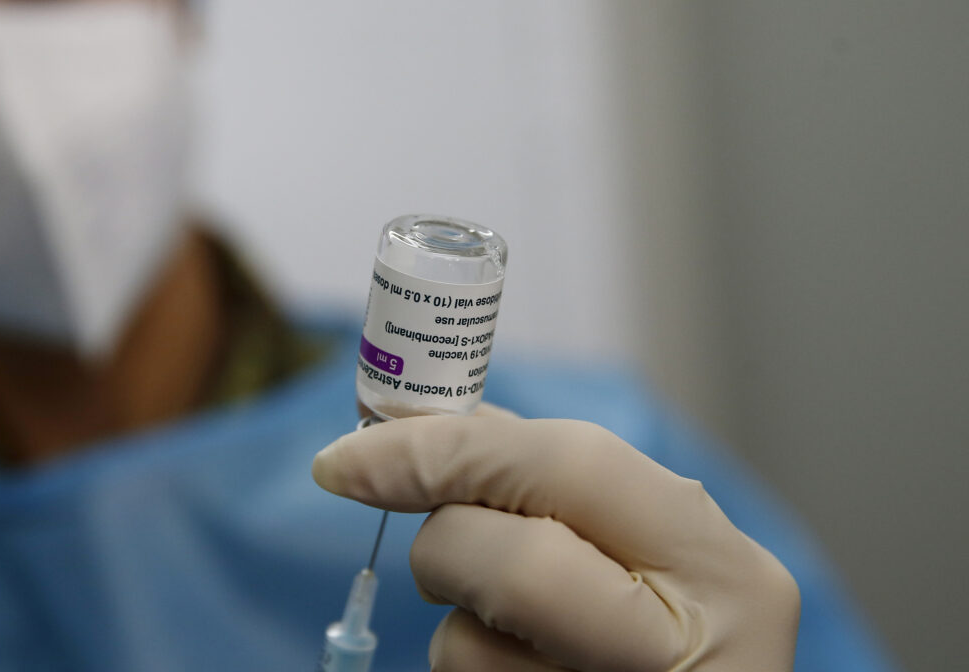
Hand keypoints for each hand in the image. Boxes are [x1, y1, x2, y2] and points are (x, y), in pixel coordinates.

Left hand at [312, 408, 798, 670]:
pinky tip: (520, 670)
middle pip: (515, 563)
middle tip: (442, 549)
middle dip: (446, 542)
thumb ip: (547, 477)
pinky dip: (467, 666)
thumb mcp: (653, 546)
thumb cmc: (669, 627)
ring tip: (517, 631)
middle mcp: (687, 650)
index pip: (568, 466)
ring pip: (466, 648)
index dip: (445, 450)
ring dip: (456, 624)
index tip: (348, 455)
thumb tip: (420, 422)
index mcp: (721, 566)